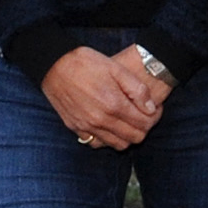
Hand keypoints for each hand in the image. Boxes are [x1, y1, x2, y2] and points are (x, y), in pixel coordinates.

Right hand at [42, 47, 164, 150]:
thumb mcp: (116, 68)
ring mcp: (87, 126)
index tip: (154, 109)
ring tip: (127, 120)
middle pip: (134, 138)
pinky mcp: (75, 128)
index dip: (154, 118)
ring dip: (127, 135)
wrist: (54, 65)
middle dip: (144, 128)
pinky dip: (108, 138)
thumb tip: (150, 108)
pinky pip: (97, 143)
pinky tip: (109, 124)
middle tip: (143, 115)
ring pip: (117, 144)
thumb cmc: (86, 63)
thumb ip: (136, 89)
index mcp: (114, 104)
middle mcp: (101, 120)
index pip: (144, 124)